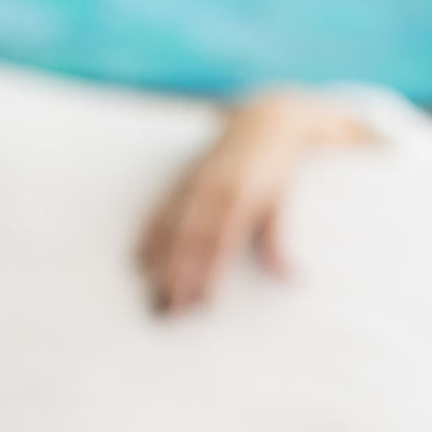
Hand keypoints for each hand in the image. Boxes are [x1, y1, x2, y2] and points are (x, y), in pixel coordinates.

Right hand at [137, 91, 370, 313]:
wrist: (265, 121)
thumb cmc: (277, 168)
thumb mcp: (283, 200)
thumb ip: (280, 239)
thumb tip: (290, 278)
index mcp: (238, 195)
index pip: (218, 241)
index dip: (206, 271)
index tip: (199, 302)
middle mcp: (211, 190)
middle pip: (188, 239)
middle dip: (176, 275)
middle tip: (167, 310)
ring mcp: (192, 185)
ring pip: (170, 228)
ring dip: (160, 263)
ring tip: (152, 296)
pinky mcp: (183, 182)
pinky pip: (160, 211)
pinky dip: (150, 237)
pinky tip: (140, 262)